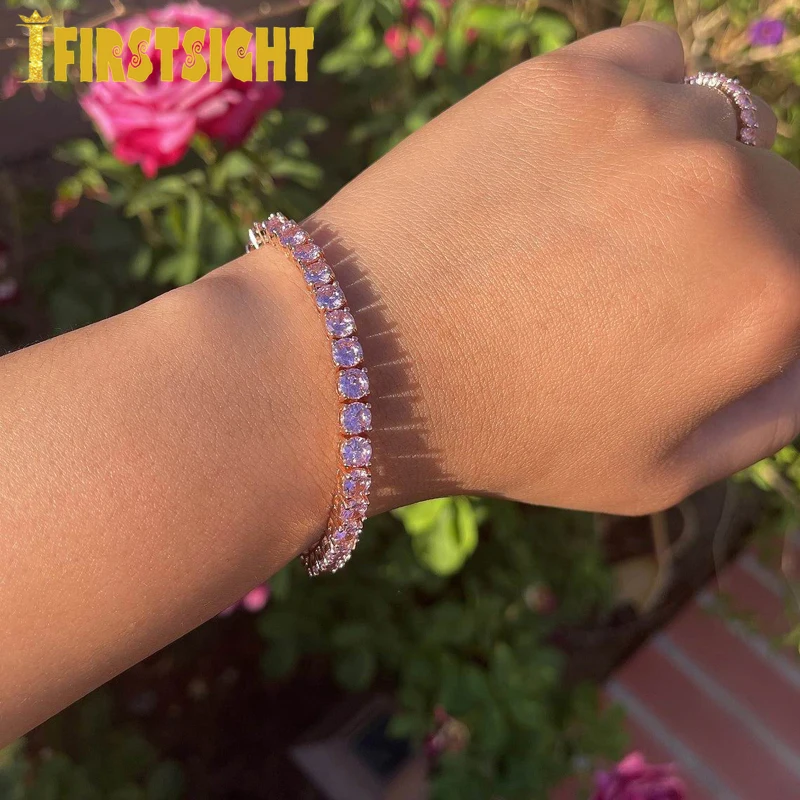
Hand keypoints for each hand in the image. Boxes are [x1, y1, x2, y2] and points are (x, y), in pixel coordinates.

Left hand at [307, 22, 799, 515]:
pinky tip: (581, 159)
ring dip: (682, 173)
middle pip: (781, 196)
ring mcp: (648, 122)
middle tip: (638, 279)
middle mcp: (733, 194)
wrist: (363, 364)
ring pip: (717, 129)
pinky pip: (652, 66)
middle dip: (730, 241)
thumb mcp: (658, 471)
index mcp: (771, 299)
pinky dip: (637, 105)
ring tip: (591, 228)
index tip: (700, 305)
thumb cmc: (507, 434)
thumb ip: (771, 411)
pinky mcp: (567, 79)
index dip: (762, 295)